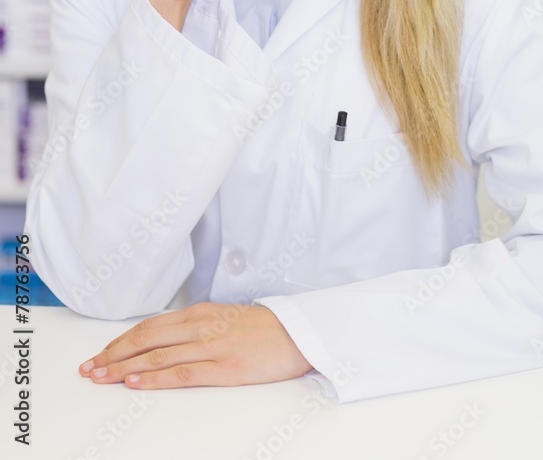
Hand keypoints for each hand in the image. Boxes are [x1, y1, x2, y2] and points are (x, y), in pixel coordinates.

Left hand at [78, 302, 312, 389]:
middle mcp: (201, 325)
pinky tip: (135, 383)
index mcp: (200, 313)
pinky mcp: (225, 366)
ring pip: (158, 355)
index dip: (121, 340)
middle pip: (146, 339)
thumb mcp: (224, 319)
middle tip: (89, 368)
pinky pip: (182, 372)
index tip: (100, 354)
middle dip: (114, 354)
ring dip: (124, 368)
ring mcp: (212, 345)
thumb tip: (165, 340)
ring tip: (101, 377)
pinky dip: (155, 378)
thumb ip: (196, 327)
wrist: (299, 333)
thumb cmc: (263, 330)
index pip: (150, 326)